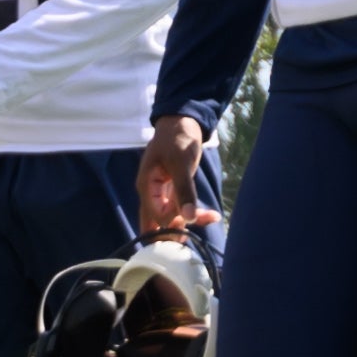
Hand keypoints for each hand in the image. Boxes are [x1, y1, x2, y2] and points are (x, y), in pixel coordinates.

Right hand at [134, 116, 214, 236]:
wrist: (181, 123)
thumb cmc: (178, 139)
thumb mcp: (182, 163)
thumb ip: (184, 190)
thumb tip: (189, 218)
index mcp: (146, 186)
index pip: (156, 216)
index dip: (174, 221)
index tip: (196, 215)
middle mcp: (149, 193)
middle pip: (153, 224)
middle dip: (174, 232)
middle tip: (199, 228)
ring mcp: (159, 193)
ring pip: (166, 219)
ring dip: (186, 222)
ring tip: (211, 217)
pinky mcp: (170, 192)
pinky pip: (177, 209)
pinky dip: (192, 214)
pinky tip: (211, 214)